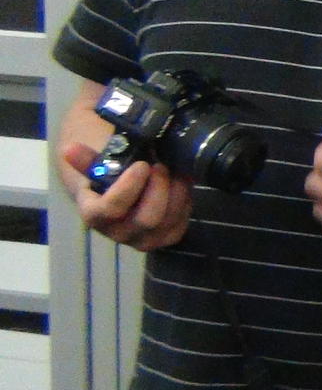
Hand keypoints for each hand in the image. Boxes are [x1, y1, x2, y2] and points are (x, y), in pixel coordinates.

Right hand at [60, 142, 192, 251]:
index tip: (141, 165)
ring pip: (168, 220)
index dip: (129, 188)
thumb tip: (69, 150)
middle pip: (147, 219)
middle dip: (158, 189)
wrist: (120, 191)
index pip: (110, 209)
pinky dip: (184, 200)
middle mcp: (119, 233)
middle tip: (161, 165)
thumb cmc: (107, 175)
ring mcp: (144, 239)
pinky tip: (180, 182)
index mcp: (95, 216)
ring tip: (174, 169)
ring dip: (176, 192)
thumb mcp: (96, 166)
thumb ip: (87, 160)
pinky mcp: (166, 238)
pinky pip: (181, 222)